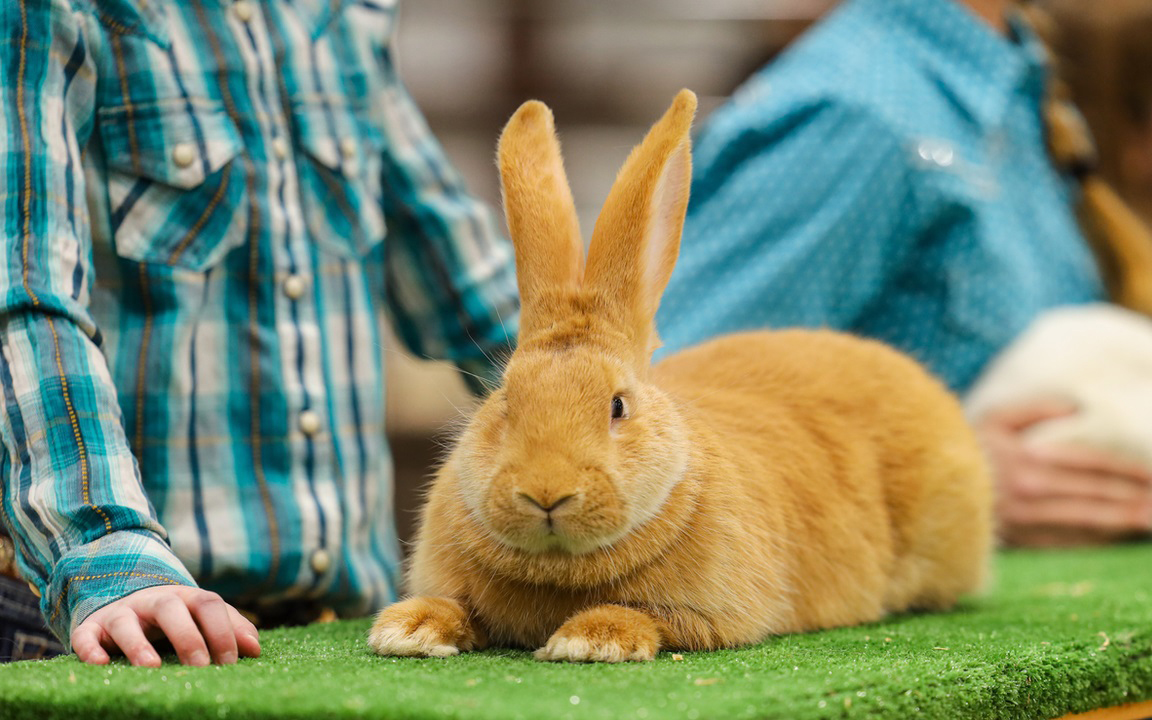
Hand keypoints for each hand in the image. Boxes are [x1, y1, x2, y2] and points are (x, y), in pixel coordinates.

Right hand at [71, 585, 260, 666]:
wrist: (123, 600)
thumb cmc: (174, 618)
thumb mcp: (201, 617)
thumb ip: (230, 627)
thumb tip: (255, 649)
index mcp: (185, 597)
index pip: (208, 604)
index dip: (222, 630)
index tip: (231, 662)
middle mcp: (153, 600)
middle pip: (171, 607)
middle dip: (188, 636)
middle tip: (201, 666)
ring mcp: (120, 612)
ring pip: (126, 621)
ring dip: (138, 644)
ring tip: (151, 667)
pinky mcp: (91, 627)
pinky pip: (86, 635)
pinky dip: (90, 648)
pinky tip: (100, 664)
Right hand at [977, 401, 1151, 546]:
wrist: (923, 485)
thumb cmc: (965, 445)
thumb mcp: (995, 416)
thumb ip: (1037, 408)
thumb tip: (1078, 407)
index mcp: (1028, 458)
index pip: (1091, 462)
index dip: (1128, 468)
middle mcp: (1031, 490)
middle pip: (1096, 493)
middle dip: (1136, 496)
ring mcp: (1027, 519)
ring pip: (1088, 520)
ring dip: (1125, 520)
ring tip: (1151, 520)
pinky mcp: (1021, 539)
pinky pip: (1068, 540)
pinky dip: (1097, 537)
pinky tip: (1117, 534)